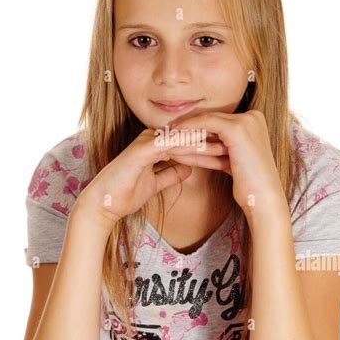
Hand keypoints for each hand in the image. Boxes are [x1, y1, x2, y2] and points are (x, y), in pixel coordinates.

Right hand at [74, 127, 227, 227]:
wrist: (104, 204)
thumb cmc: (125, 193)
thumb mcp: (156, 183)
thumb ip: (171, 173)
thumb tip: (188, 167)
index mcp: (157, 145)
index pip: (188, 142)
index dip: (210, 145)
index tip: (231, 151)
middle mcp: (153, 139)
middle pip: (188, 136)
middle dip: (212, 139)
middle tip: (236, 143)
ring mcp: (146, 142)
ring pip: (182, 137)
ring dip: (204, 139)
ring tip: (226, 143)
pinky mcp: (141, 150)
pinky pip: (169, 144)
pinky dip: (187, 145)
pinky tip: (204, 147)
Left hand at [166, 110, 287, 217]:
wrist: (263, 200)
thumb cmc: (248, 184)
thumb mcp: (233, 159)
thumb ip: (220, 147)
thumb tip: (196, 142)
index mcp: (255, 121)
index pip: (220, 122)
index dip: (197, 128)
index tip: (177, 135)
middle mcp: (253, 116)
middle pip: (213, 120)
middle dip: (189, 128)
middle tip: (166, 133)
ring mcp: (246, 121)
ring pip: (207, 121)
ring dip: (185, 130)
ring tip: (165, 136)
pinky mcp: (237, 129)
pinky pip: (205, 124)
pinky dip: (187, 130)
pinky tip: (172, 138)